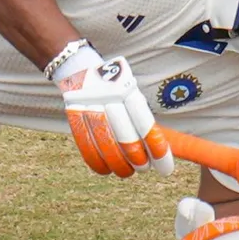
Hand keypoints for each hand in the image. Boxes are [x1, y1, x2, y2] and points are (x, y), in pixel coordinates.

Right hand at [58, 54, 173, 176]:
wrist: (79, 68)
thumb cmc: (113, 88)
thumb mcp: (131, 94)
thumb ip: (142, 120)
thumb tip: (158, 152)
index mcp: (128, 90)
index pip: (146, 125)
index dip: (157, 149)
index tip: (165, 168)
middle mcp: (109, 96)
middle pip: (125, 137)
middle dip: (137, 159)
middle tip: (143, 168)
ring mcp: (88, 104)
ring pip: (105, 144)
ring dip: (118, 164)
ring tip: (127, 171)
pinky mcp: (73, 113)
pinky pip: (84, 145)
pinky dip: (96, 162)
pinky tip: (105, 169)